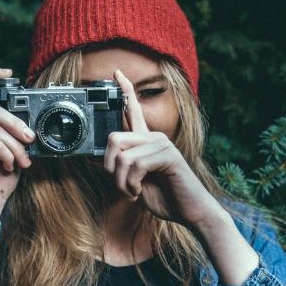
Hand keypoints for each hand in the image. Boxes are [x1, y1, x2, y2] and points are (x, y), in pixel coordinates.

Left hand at [103, 69, 222, 229]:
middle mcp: (154, 137)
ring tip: (134, 193)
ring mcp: (162, 144)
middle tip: (122, 187)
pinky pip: (135, 165)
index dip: (125, 91)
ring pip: (121, 157)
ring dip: (121, 182)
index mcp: (146, 142)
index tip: (117, 73)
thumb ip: (119, 170)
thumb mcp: (134, 184)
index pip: (133, 111)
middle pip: (113, 138)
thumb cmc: (165, 198)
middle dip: (109, 169)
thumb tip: (94, 160)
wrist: (191, 212)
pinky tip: (140, 192)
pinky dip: (131, 184)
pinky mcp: (168, 155)